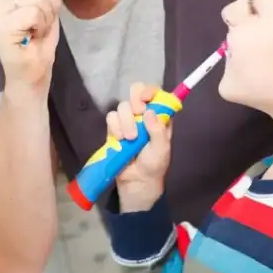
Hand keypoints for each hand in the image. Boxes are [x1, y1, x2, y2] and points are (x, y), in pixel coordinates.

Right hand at [0, 0, 61, 90]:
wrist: (32, 69)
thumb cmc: (36, 36)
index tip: (43, 8)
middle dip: (50, 2)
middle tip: (41, 21)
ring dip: (47, 15)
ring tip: (36, 28)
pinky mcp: (1, 24)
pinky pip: (34, 10)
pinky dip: (41, 24)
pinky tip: (32, 35)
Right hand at [106, 83, 171, 211]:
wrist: (136, 181)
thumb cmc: (154, 165)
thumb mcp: (162, 149)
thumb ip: (158, 131)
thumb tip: (150, 112)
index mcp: (159, 116)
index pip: (156, 94)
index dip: (150, 91)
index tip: (146, 97)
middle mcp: (143, 114)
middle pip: (136, 91)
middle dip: (135, 101)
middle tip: (138, 113)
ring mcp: (128, 120)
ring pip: (122, 106)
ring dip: (126, 121)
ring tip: (130, 138)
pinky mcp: (114, 128)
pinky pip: (111, 117)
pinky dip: (114, 127)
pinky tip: (120, 139)